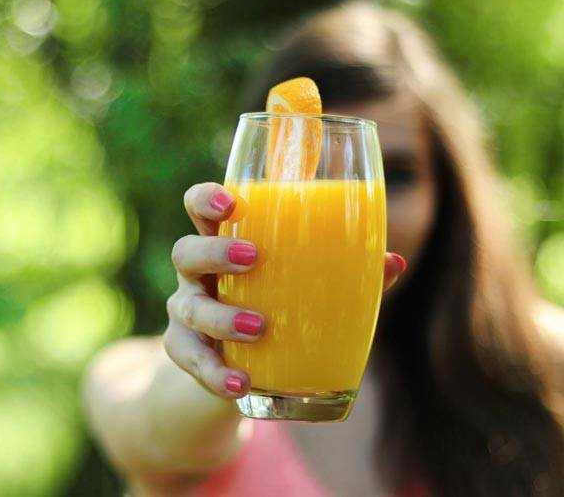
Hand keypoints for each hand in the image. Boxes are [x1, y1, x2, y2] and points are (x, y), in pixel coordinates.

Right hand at [165, 182, 406, 398]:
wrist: (245, 364)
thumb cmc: (278, 308)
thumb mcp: (305, 289)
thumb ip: (345, 274)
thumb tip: (394, 262)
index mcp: (226, 245)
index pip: (201, 208)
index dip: (207, 199)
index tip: (231, 202)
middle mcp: (200, 275)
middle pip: (186, 251)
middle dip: (214, 251)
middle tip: (252, 258)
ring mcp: (187, 312)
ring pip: (188, 308)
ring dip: (221, 317)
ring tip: (258, 327)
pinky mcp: (185, 351)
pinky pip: (191, 360)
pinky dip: (214, 372)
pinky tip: (240, 382)